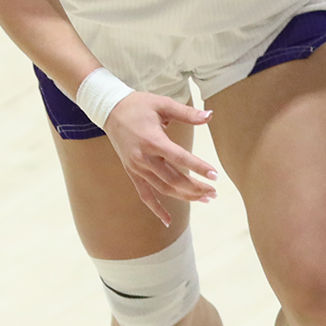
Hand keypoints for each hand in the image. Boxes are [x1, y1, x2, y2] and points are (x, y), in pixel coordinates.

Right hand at [103, 92, 219, 225]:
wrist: (110, 110)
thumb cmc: (139, 105)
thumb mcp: (163, 104)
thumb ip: (187, 113)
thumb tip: (210, 116)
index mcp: (152, 140)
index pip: (180, 158)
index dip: (198, 167)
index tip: (215, 175)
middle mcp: (144, 158)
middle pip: (174, 179)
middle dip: (196, 187)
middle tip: (214, 192)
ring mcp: (137, 168)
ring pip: (163, 189)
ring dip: (185, 196)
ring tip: (204, 199)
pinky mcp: (132, 172)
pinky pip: (145, 195)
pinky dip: (156, 209)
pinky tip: (168, 221)